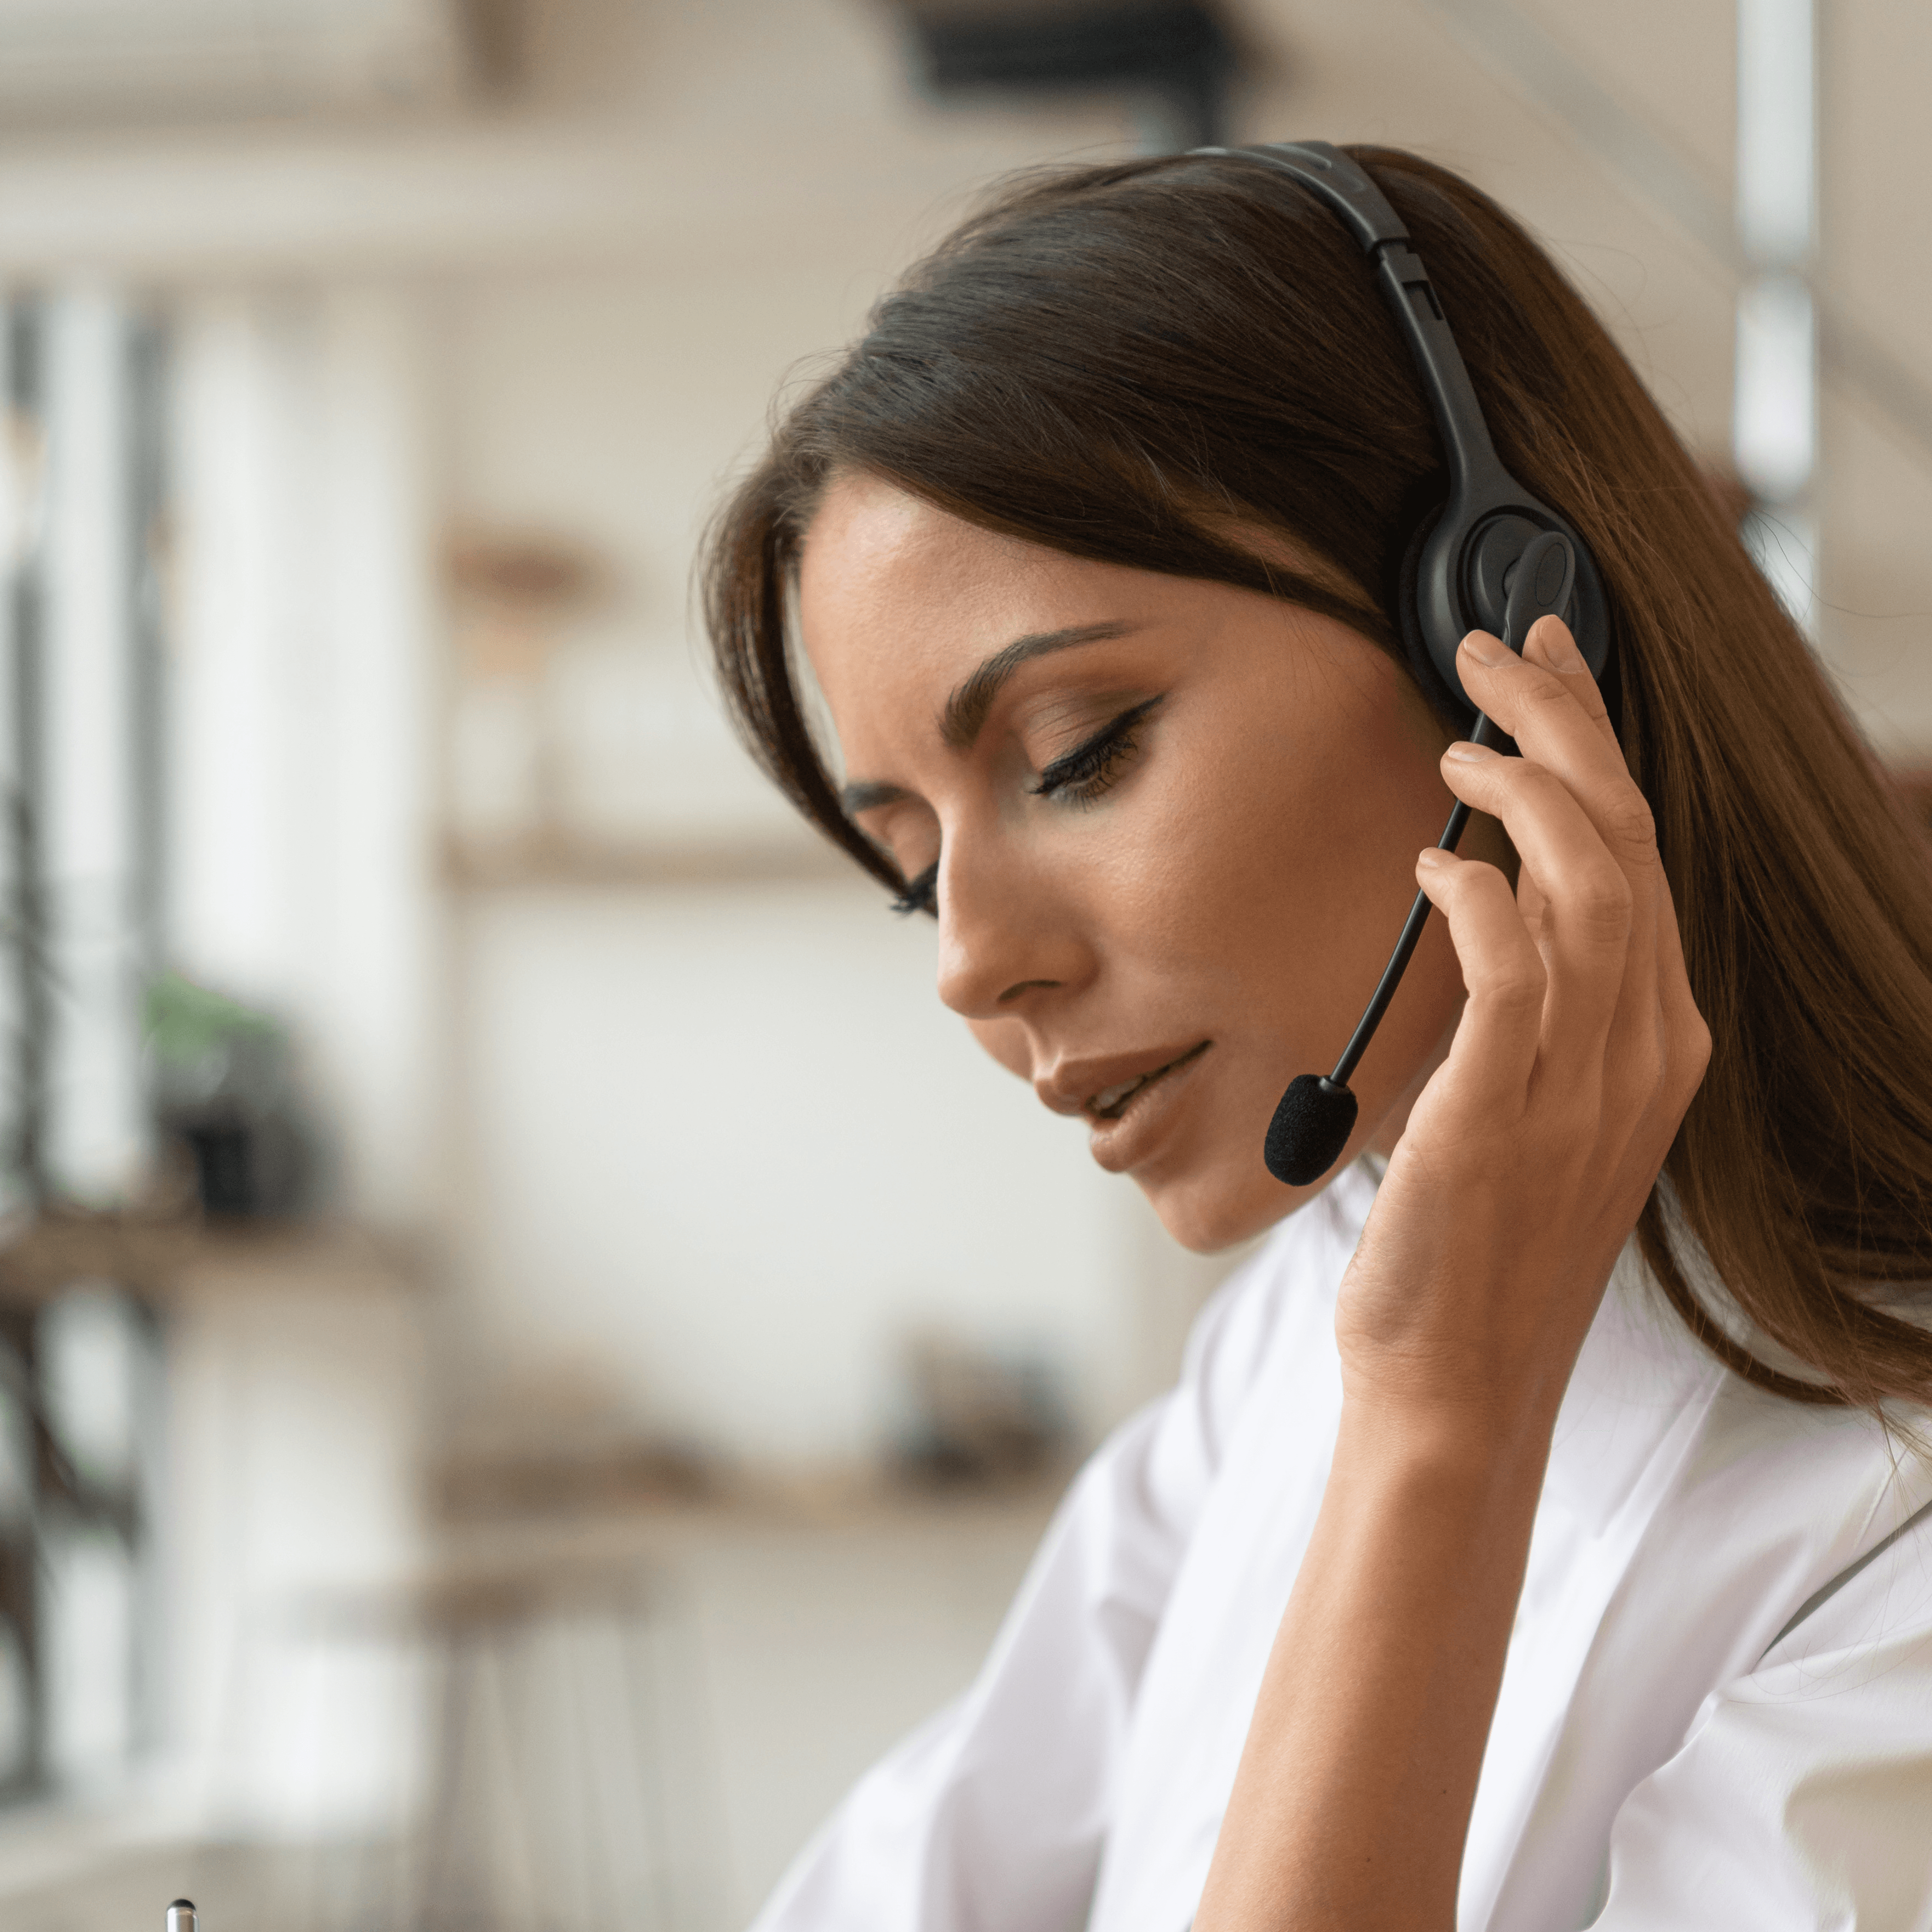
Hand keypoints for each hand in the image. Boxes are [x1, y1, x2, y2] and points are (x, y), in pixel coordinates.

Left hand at [1335, 615, 1709, 1443]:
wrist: (1461, 1377)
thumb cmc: (1480, 1239)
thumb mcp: (1538, 1107)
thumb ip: (1540, 1008)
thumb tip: (1494, 900)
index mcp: (1658, 1042)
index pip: (1640, 854)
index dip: (1598, 744)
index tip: (1550, 666)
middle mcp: (1642, 1050)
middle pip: (1623, 841)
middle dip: (1566, 725)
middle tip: (1496, 651)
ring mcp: (1583, 1083)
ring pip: (1585, 884)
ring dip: (1521, 791)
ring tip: (1455, 746)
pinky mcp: (1503, 1111)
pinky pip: (1516, 970)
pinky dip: (1482, 896)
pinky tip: (1438, 862)